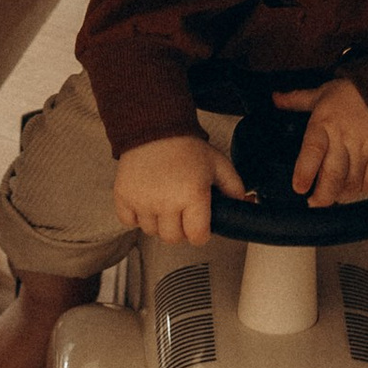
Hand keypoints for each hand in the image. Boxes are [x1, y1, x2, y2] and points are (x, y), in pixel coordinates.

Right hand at [110, 130, 246, 245]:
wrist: (155, 129)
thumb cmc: (185, 147)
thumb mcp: (217, 164)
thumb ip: (234, 187)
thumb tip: (244, 204)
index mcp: (192, 195)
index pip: (198, 237)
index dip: (200, 233)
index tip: (198, 224)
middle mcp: (166, 202)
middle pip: (173, 239)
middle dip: (180, 229)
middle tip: (181, 211)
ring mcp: (143, 201)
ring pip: (152, 232)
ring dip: (159, 222)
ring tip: (164, 202)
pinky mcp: (123, 197)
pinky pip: (129, 222)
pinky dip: (136, 216)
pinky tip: (146, 202)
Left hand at [271, 75, 367, 206]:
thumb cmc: (354, 92)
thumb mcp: (322, 93)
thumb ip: (297, 100)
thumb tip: (275, 98)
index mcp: (325, 123)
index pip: (312, 151)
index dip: (304, 172)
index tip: (299, 188)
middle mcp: (344, 137)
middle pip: (332, 176)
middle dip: (322, 196)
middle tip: (315, 202)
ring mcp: (366, 147)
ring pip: (351, 183)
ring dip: (342, 193)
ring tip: (336, 192)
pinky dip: (363, 188)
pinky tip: (358, 184)